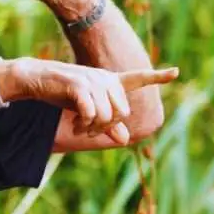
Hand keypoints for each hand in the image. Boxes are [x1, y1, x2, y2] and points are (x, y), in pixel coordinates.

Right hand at [0, 58, 179, 143]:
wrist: (36, 79)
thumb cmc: (62, 93)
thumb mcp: (86, 110)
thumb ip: (106, 124)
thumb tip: (125, 140)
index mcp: (110, 81)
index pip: (137, 78)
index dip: (157, 76)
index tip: (176, 72)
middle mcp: (105, 79)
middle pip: (122, 112)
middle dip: (106, 127)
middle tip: (88, 131)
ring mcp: (93, 81)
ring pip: (107, 115)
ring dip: (93, 128)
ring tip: (79, 128)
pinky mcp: (79, 86)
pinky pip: (92, 113)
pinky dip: (84, 124)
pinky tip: (75, 124)